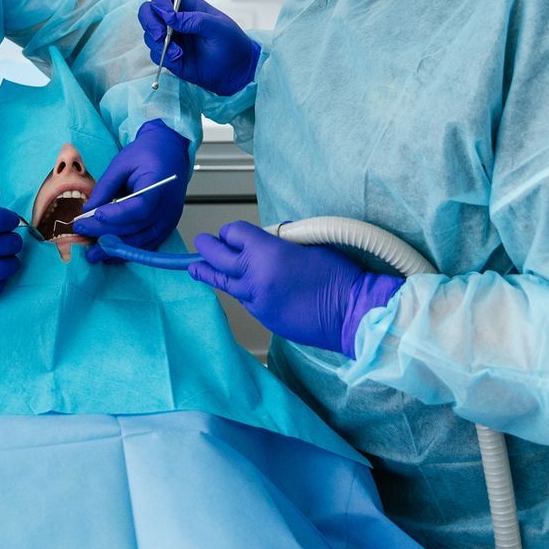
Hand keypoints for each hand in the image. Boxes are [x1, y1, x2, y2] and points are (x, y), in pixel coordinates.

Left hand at [73, 120, 190, 261]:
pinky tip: (108, 255)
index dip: (116, 215)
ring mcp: (168, 221)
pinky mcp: (165, 229)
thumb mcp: (122, 163)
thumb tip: (87, 210)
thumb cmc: (146, 155)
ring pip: (140, 242)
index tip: (94, 216)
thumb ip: (105, 187)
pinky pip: (145, 246)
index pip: (139, 207)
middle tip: (81, 230)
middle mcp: (167, 208)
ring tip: (91, 254)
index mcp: (159, 185)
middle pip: (136, 227)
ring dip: (114, 250)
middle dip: (105, 232)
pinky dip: (126, 252)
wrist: (169, 153)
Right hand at [138, 0, 258, 95]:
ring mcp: (172, 39)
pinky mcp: (170, 56)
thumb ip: (194, 20)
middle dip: (150, 23)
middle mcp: (176, 21)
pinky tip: (179, 59)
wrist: (236, 71)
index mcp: (188, 7)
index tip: (166, 15)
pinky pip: (155, 54)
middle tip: (160, 35)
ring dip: (158, 43)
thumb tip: (170, 17)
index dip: (160, 1)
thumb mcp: (218, 27)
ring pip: (149, 35)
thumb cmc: (232, 44)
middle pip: (148, 12)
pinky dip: (163, 56)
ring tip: (178, 53)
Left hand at [188, 222, 402, 355]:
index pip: (233, 233)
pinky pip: (243, 300)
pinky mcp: (263, 317)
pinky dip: (239, 291)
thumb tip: (264, 240)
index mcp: (267, 251)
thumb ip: (279, 241)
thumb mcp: (308, 242)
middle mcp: (255, 276)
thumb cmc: (338, 275)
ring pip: (223, 283)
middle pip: (217, 257)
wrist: (351, 313)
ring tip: (196, 267)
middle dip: (207, 247)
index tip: (232, 232)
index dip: (232, 231)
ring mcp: (257, 300)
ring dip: (210, 272)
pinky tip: (239, 287)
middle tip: (202, 243)